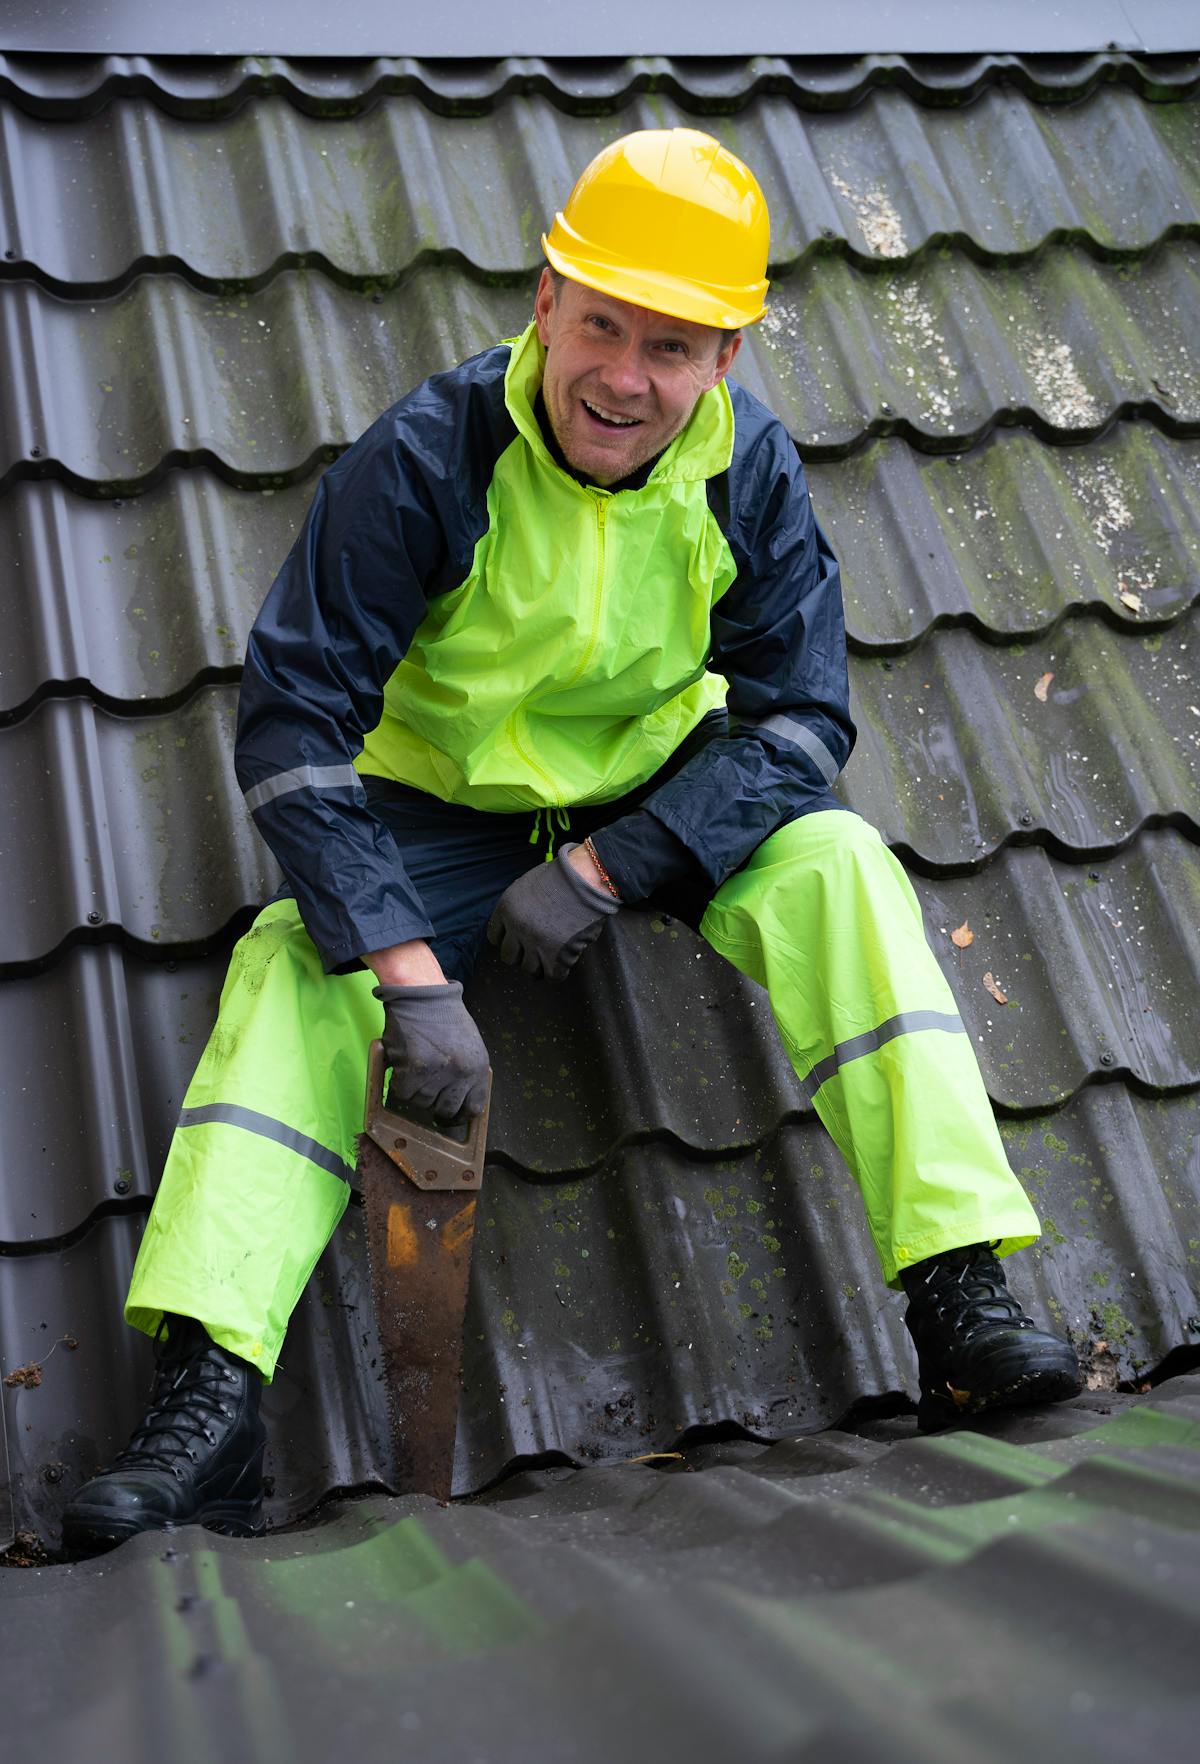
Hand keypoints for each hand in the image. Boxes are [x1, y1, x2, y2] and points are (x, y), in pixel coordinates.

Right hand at [372, 981, 489, 1122]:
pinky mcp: (413, 1069)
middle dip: (435, 1105)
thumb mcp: (469, 1044)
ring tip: (416, 1068)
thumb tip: (460, 1101)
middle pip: (445, 1110)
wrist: (423, 994)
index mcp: (478, 1067)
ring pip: (421, 1103)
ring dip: (416, 1091)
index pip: (473, 1107)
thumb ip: (468, 1073)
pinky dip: (399, 1083)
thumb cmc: (444, 1016)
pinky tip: (403, 1066)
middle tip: (427, 1091)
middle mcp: (460, 1073)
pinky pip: (403, 1093)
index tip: (449, 1116)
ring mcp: (436, 1072)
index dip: (459, 1115)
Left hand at [487, 843, 618, 980]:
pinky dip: (557, 972)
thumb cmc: (562, 877)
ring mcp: (535, 944)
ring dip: (538, 966)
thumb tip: (520, 925)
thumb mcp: (527, 885)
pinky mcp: (556, 955)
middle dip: (520, 955)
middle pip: (508, 957)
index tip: (517, 941)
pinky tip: (563, 963)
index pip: (494, 937)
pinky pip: (552, 976)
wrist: (584, 879)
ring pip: (528, 969)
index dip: (508, 940)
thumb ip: (519, 906)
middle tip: (534, 950)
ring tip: (549, 959)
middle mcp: (516, 928)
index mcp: (506, 909)